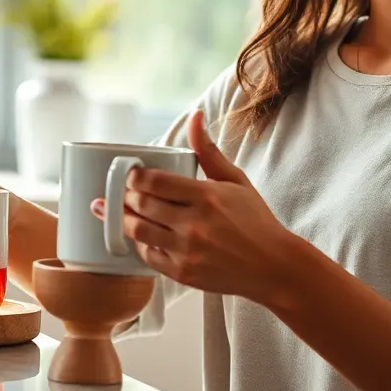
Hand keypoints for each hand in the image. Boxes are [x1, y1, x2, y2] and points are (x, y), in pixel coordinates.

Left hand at [92, 110, 296, 303]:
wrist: (273, 266)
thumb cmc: (255, 220)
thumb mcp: (236, 180)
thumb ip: (208, 151)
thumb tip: (195, 117)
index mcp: (207, 197)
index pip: (156, 182)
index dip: (135, 176)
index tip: (131, 174)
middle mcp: (194, 224)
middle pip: (142, 205)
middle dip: (125, 196)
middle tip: (121, 191)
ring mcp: (187, 251)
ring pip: (139, 231)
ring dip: (123, 219)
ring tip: (117, 211)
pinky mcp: (184, 274)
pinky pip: (149, 256)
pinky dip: (139, 244)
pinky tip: (139, 235)